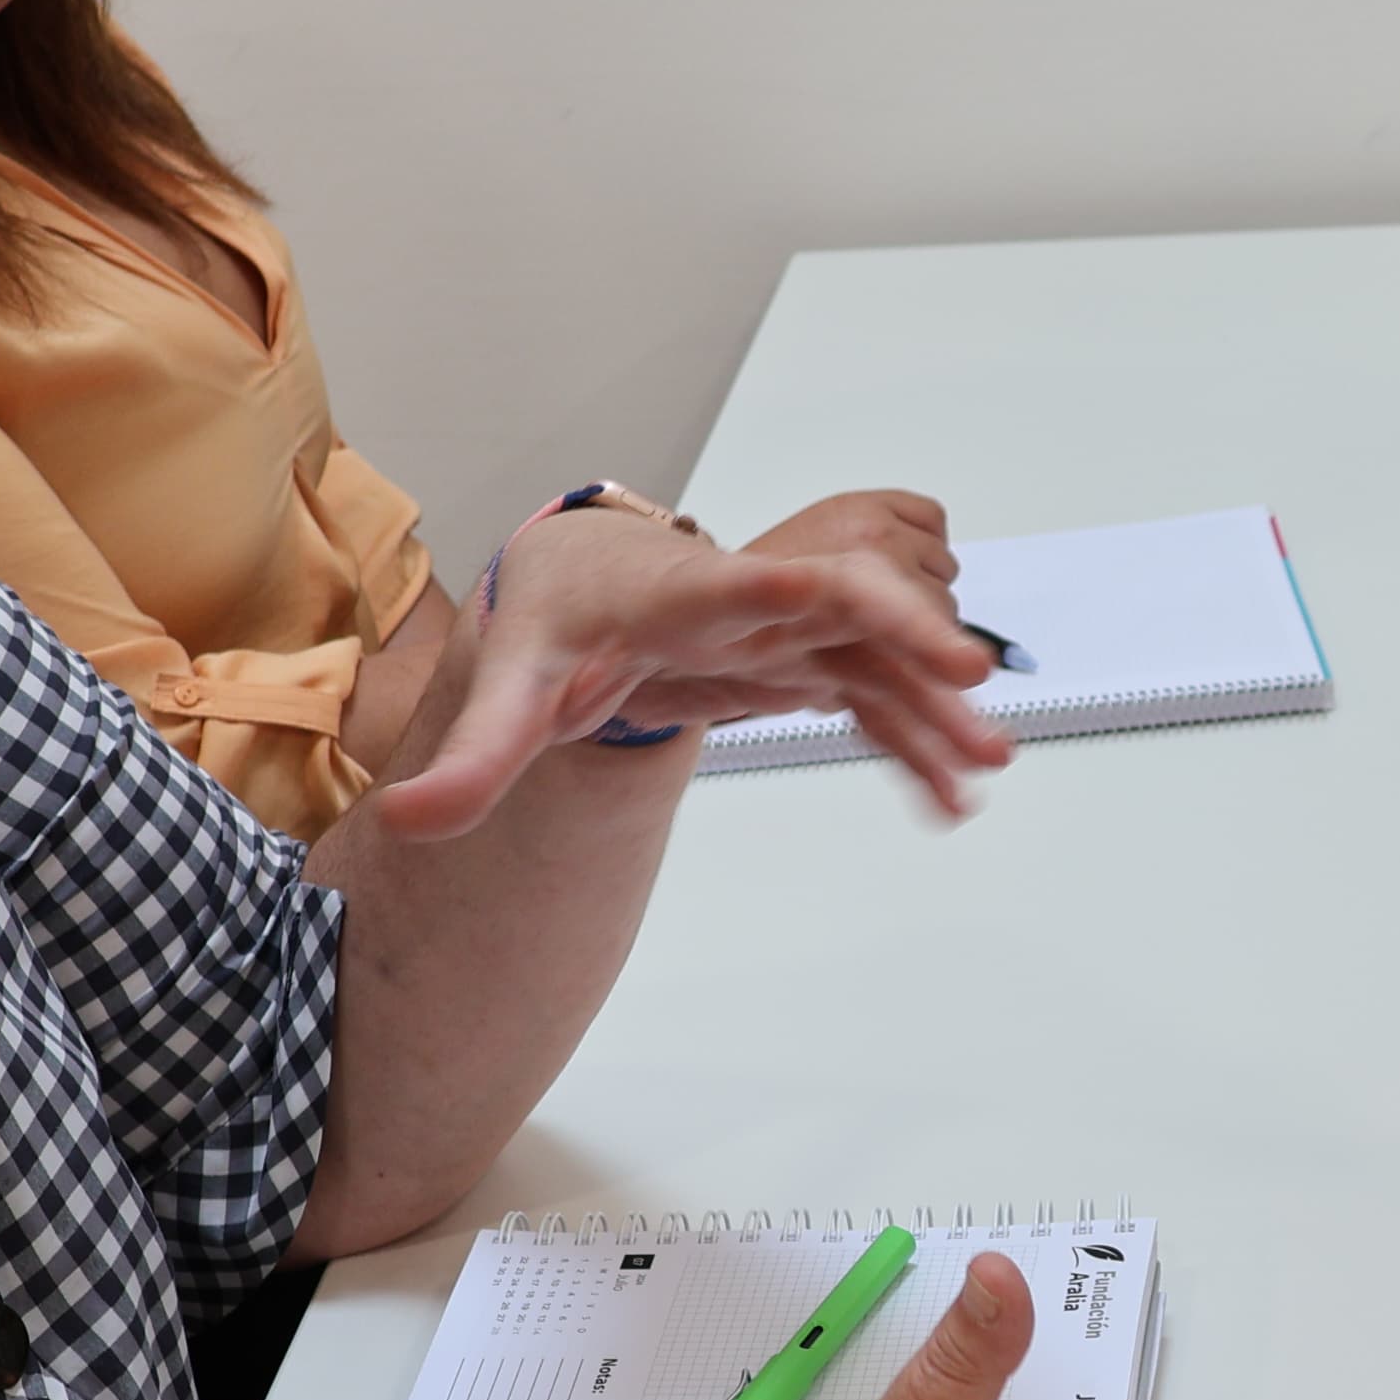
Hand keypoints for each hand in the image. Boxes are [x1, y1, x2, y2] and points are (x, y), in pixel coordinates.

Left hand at [366, 509, 1010, 833]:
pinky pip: (873, 700)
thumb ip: (473, 757)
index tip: (881, 598)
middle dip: (911, 636)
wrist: (584, 584)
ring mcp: (793, 631)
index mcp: (686, 593)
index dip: (823, 588)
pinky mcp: (806, 665)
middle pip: (850, 600)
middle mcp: (759, 599)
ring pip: (879, 659)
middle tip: (970, 684)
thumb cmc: (560, 616)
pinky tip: (949, 796)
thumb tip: (411, 821)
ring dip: (933, 709)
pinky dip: (913, 743)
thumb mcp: (511, 684)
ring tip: (988, 768)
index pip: (758, 578)